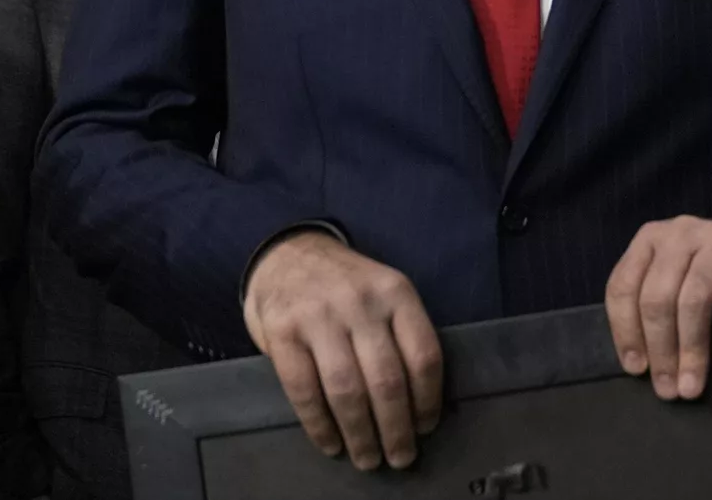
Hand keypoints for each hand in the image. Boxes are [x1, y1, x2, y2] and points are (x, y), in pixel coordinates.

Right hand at [243, 231, 442, 470]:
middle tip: (400, 457)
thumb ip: (398, 331)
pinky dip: (320, 426)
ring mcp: (319, 316)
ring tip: (368, 458)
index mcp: (395, 291)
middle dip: (396, 429)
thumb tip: (418, 401)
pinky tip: (331, 444)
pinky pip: (304, 391)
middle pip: (387, 380)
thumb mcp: (382, 291)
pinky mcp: (283, 331)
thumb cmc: (344, 285)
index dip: (428, 400)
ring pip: (347, 390)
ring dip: (360, 434)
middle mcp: (360, 301)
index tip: (426, 427)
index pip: (423, 355)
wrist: (288, 254)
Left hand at [606, 216, 711, 401]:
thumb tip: (641, 366)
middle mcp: (680, 232)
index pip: (623, 286)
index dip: (625, 331)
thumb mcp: (674, 279)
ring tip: (692, 386)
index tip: (636, 370)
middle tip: (668, 389)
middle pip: (658, 296)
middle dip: (661, 348)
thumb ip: (653, 306)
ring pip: (694, 298)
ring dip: (692, 348)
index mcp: (650, 238)